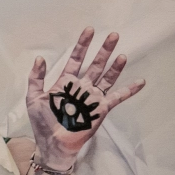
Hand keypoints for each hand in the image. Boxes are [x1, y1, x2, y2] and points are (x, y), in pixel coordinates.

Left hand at [26, 27, 144, 170]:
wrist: (53, 143)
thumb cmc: (42, 122)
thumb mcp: (33, 98)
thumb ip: (36, 78)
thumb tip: (40, 58)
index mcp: (65, 82)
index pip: (75, 59)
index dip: (82, 45)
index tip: (89, 30)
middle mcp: (81, 87)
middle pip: (95, 64)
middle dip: (103, 50)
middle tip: (113, 35)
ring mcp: (92, 97)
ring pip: (107, 77)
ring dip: (115, 66)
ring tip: (122, 53)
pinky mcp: (101, 109)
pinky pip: (117, 97)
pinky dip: (129, 90)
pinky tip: (140, 81)